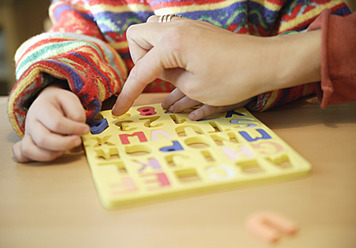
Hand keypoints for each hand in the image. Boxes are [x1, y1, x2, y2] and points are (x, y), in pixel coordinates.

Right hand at [12, 85, 89, 161]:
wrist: (47, 102)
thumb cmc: (60, 103)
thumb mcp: (71, 99)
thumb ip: (77, 113)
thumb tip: (77, 129)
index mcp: (41, 107)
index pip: (56, 123)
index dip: (74, 128)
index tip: (85, 129)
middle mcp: (31, 122)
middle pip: (43, 139)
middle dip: (64, 144)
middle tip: (78, 141)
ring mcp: (27, 134)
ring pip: (29, 150)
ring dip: (51, 154)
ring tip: (65, 149)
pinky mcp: (27, 143)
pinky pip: (22, 155)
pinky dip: (35, 158)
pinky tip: (51, 154)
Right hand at [112, 15, 320, 115]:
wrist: (265, 62)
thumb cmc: (233, 79)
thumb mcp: (193, 88)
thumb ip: (168, 78)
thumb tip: (160, 72)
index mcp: (171, 42)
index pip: (140, 71)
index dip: (128, 94)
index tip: (118, 111)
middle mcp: (175, 27)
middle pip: (137, 36)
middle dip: (138, 59)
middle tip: (154, 78)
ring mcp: (187, 24)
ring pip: (152, 30)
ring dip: (151, 51)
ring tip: (166, 71)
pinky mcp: (197, 28)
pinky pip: (169, 33)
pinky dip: (166, 48)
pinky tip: (180, 64)